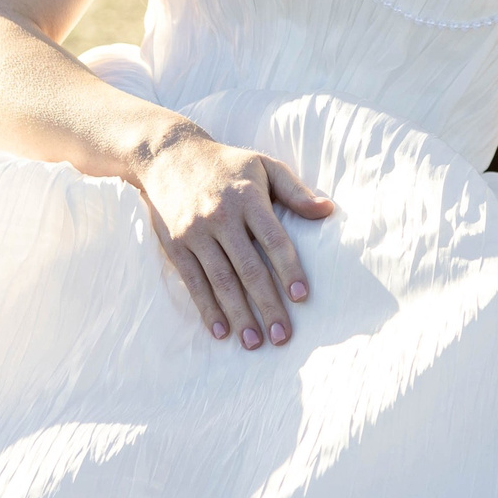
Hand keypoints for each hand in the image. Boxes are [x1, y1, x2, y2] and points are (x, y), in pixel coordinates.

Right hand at [133, 126, 332, 348]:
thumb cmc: (227, 164)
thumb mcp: (264, 165)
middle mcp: (221, 217)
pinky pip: (193, 282)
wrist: (168, 156)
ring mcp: (195, 233)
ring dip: (239, 315)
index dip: (288, 269)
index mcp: (248, 199)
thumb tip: (328, 210)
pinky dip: (207, 309)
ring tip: (255, 342)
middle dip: (267, 304)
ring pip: (221, 281)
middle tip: (283, 336)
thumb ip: (295, 191)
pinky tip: (221, 331)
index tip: (302, 297)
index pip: (273, 239)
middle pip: (248, 268)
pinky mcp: (176, 246)